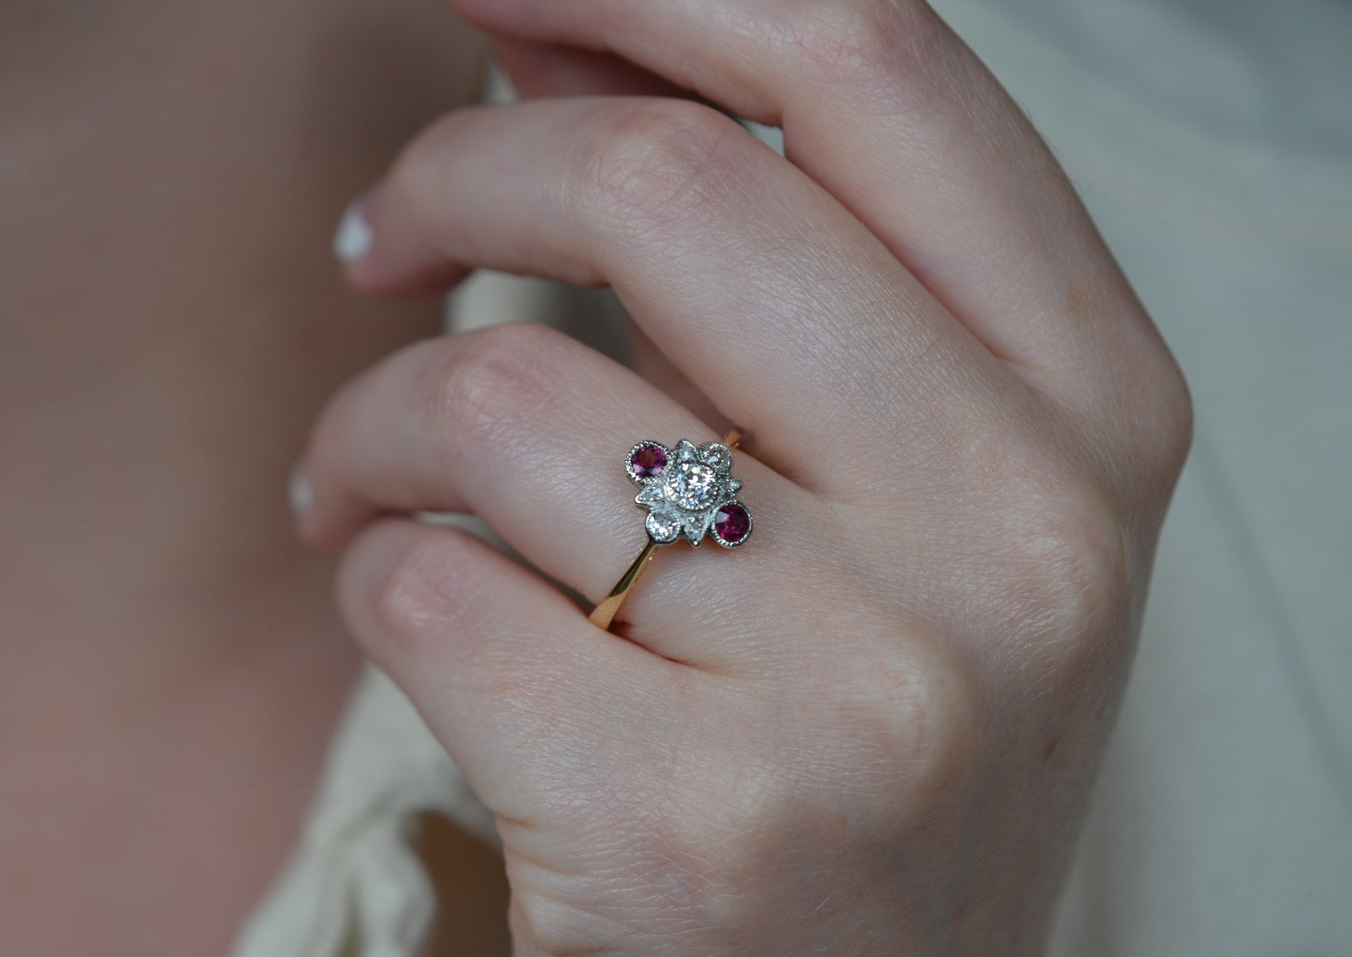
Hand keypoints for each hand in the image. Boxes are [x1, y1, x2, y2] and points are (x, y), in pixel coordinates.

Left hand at [296, 0, 1191, 951]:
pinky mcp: (693, 828)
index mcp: (1094, 407)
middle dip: (459, 168)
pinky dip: (369, 565)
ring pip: (499, 392)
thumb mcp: (904, 484)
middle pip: (668, 181)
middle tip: (383, 236)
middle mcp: (1020, 533)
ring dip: (375, 418)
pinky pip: (425, 588)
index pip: (871, 61)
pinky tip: (413, 606)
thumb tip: (560, 43)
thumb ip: (774, 260)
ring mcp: (869, 689)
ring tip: (370, 482)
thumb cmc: (867, 721)